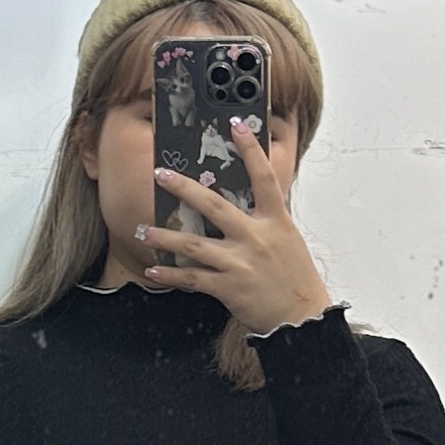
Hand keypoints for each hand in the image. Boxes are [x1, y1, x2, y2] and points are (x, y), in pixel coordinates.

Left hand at [141, 122, 330, 336]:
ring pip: (194, 244)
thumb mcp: (288, 240)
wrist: (301, 318)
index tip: (235, 125)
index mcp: (275, 221)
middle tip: (161, 174)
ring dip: (165, 235)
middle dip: (184, 188)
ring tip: (143, 229)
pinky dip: (171, 274)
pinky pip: (192, 278)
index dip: (250, 149)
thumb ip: (267, 219)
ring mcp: (240, 263)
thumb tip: (246, 202)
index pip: (263, 177)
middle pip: (214, 205)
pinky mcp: (228, 287)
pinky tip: (154, 268)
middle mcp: (255, 237)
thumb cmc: (295, 278)